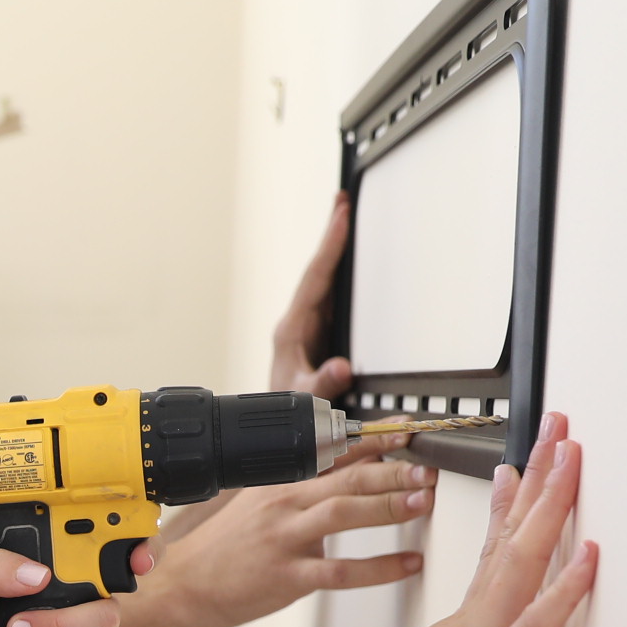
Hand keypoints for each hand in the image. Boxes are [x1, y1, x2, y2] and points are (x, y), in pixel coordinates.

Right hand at [140, 451, 436, 626]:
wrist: (184, 584)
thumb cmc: (226, 547)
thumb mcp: (259, 503)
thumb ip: (303, 485)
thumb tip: (353, 466)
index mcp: (281, 481)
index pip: (335, 451)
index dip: (376, 438)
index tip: (410, 430)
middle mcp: (284, 503)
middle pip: (346, 478)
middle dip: (392, 469)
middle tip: (428, 467)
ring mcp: (285, 539)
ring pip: (343, 513)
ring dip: (387, 506)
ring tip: (423, 502)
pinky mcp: (287, 576)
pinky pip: (339, 571)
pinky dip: (378, 568)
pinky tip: (407, 565)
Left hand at [270, 193, 351, 396]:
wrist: (279, 427)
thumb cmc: (288, 412)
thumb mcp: (307, 401)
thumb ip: (322, 385)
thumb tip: (342, 367)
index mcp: (292, 331)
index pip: (314, 280)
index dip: (329, 247)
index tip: (341, 216)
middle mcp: (297, 323)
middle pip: (317, 270)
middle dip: (331, 235)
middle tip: (342, 198)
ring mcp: (306, 326)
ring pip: (322, 279)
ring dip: (334, 248)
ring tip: (345, 215)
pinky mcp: (316, 333)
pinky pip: (329, 293)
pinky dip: (339, 270)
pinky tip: (348, 258)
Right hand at [327, 416, 597, 626]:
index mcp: (465, 620)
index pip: (496, 550)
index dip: (515, 504)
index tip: (524, 465)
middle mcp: (475, 618)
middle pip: (517, 538)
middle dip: (542, 480)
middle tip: (560, 433)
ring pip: (524, 562)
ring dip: (551, 505)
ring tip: (569, 458)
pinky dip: (564, 591)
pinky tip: (589, 557)